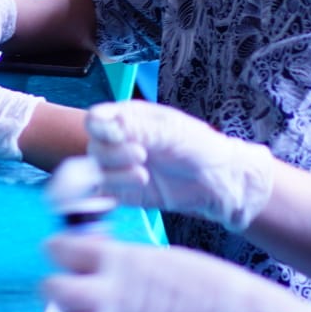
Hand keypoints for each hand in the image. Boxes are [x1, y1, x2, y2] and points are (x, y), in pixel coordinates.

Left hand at [45, 235, 310, 311]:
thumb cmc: (200, 281)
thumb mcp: (152, 257)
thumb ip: (117, 261)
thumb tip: (91, 263)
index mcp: (118, 259)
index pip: (59, 248)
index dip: (58, 250)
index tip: (64, 253)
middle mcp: (110, 292)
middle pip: (52, 288)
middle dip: (54, 286)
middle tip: (68, 286)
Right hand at [85, 101, 274, 231]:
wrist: (216, 181)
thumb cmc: (199, 147)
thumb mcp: (170, 131)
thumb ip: (136, 127)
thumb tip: (101, 121)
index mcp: (127, 118)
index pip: (96, 119)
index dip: (100, 127)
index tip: (117, 135)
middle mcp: (119, 141)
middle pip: (94, 146)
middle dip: (113, 153)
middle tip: (142, 155)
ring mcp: (119, 167)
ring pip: (95, 171)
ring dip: (115, 175)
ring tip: (143, 176)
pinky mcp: (123, 191)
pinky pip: (102, 194)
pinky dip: (110, 193)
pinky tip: (133, 188)